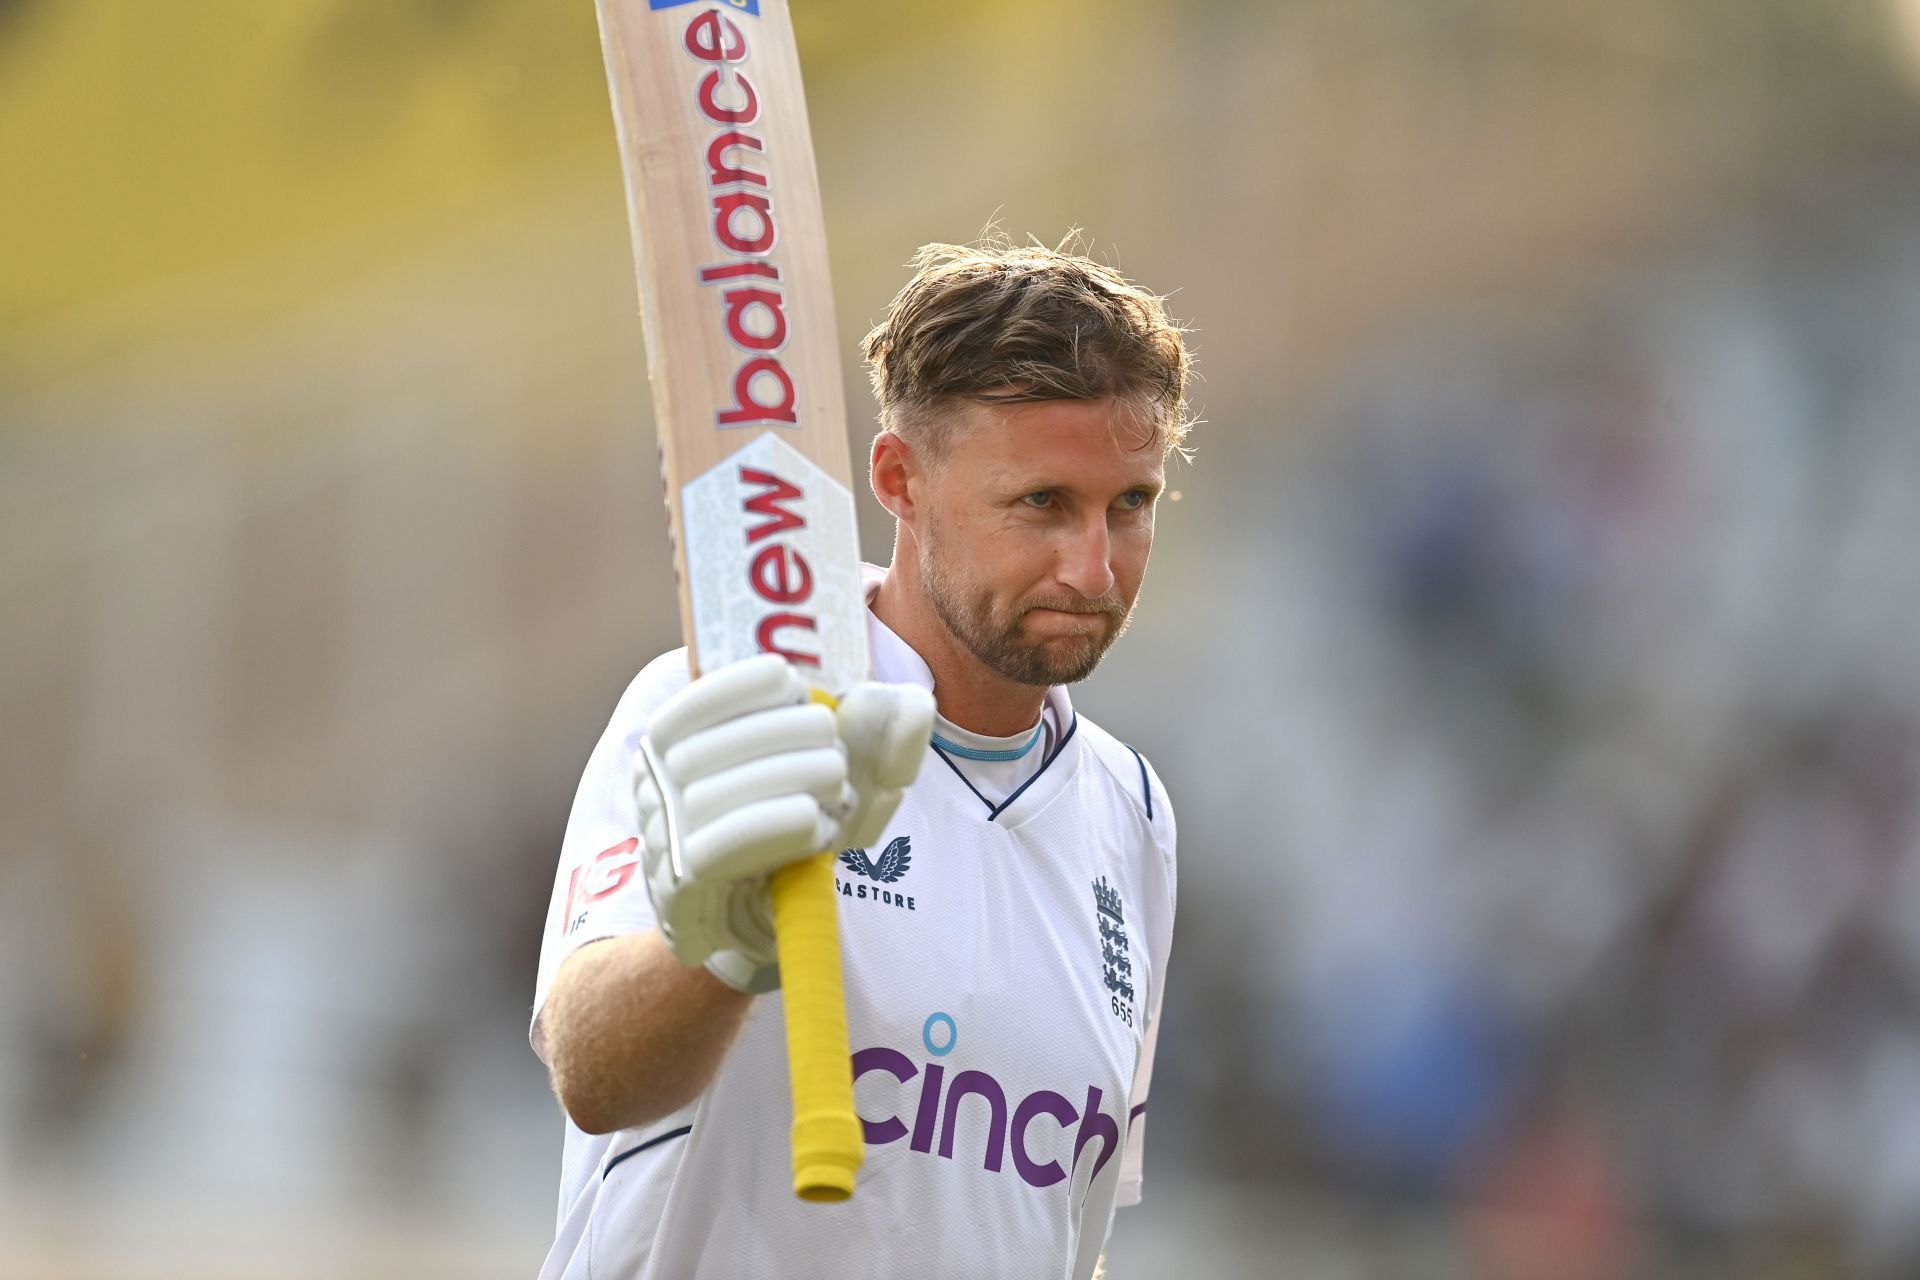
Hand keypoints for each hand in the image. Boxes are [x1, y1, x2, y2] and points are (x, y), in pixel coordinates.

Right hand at [634, 654, 932, 991]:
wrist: (770, 914)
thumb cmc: (803, 826)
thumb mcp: (848, 775)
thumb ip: (881, 736)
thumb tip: (911, 704)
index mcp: (679, 744)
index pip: (690, 703)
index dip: (739, 685)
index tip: (792, 684)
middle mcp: (656, 787)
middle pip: (704, 748)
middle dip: (781, 736)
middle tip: (835, 753)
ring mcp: (663, 839)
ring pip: (711, 797)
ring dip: (786, 781)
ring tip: (836, 789)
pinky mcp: (679, 890)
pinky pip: (717, 851)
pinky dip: (773, 828)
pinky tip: (816, 827)